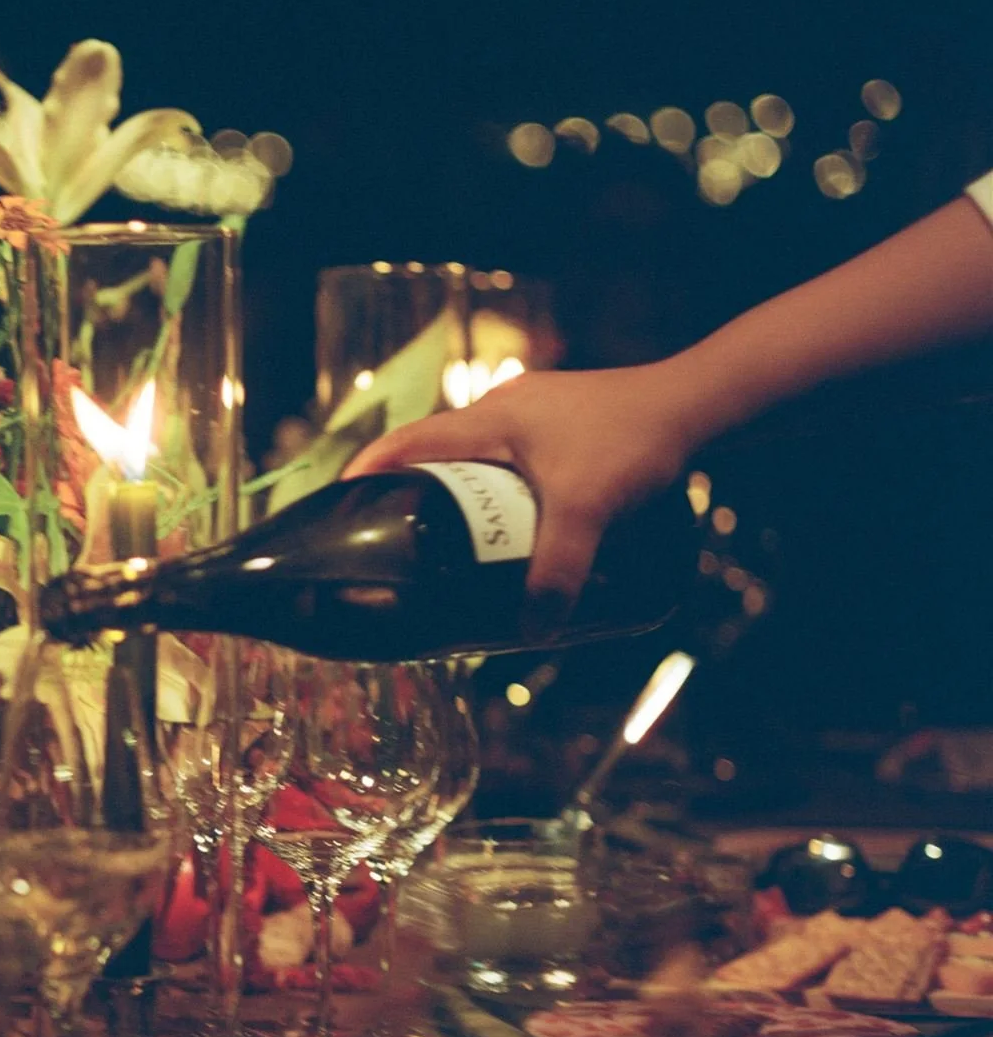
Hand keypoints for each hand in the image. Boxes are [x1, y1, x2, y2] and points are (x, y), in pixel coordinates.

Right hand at [342, 363, 697, 617]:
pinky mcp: (562, 425)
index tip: (337, 505)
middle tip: (397, 541)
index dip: (366, 473)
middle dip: (411, 494)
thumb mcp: (588, 510)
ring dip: (459, 495)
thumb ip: (557, 570)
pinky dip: (498, 490)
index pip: (406, 442)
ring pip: (476, 458)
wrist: (699, 404)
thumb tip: (531, 633)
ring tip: (451, 542)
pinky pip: (511, 460)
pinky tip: (514, 521)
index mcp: (489, 419)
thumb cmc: (637, 439)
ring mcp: (534, 415)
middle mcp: (503, 411)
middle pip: (435, 453)